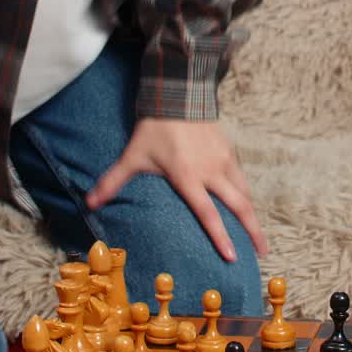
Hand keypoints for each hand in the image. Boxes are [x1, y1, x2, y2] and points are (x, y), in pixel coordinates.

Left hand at [85, 119, 267, 262]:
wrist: (178, 94)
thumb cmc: (155, 128)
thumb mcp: (133, 156)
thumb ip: (112, 181)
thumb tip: (89, 202)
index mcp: (189, 178)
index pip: (208, 214)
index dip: (221, 237)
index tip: (233, 257)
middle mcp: (211, 172)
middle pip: (239, 206)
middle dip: (253, 232)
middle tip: (262, 254)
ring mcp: (223, 160)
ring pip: (244, 192)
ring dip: (253, 215)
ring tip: (258, 235)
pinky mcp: (229, 150)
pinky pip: (241, 177)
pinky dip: (246, 193)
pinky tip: (247, 203)